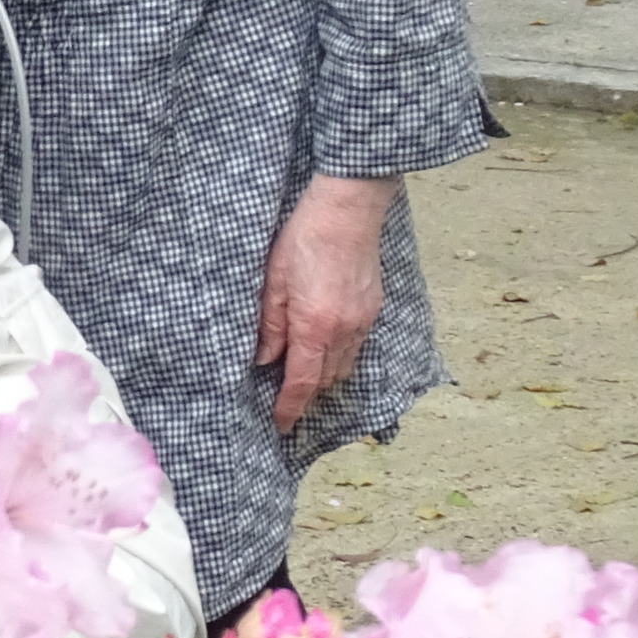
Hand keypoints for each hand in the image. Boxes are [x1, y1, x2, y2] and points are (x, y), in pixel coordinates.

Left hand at [258, 174, 397, 433]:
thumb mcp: (272, 282)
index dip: (290, 407)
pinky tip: (323, 345)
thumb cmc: (302, 240)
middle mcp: (344, 330)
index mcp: (315, 326)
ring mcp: (363, 320)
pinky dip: (339, 355)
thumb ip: (270, 325)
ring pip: (343, 365)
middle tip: (282, 396)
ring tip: (300, 373)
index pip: (302, 382)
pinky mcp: (373, 309)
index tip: (280, 425)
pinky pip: (356, 346)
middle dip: (305, 393)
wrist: (347, 212)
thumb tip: (265, 359)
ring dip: (323, 375)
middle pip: (326, 379)